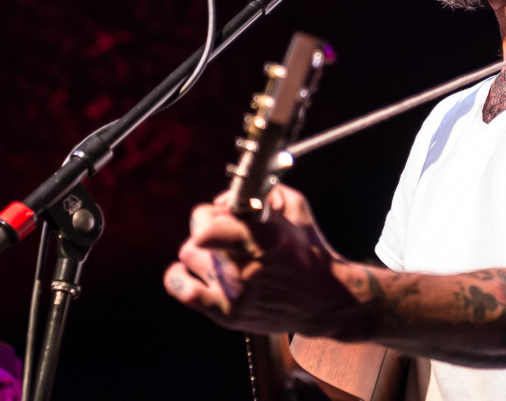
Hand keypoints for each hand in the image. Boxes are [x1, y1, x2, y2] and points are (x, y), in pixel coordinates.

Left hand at [164, 184, 362, 335]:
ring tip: (223, 252)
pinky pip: (181, 287)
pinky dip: (180, 274)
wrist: (325, 301)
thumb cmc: (310, 251)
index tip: (224, 213)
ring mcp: (234, 293)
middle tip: (228, 230)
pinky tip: (195, 269)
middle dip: (210, 224)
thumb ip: (263, 192)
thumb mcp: (297, 209)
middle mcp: (246, 268)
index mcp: (267, 240)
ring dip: (202, 249)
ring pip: (189, 254)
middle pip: (197, 235)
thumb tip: (226, 198)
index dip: (210, 214)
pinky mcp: (226, 313)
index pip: (209, 227)